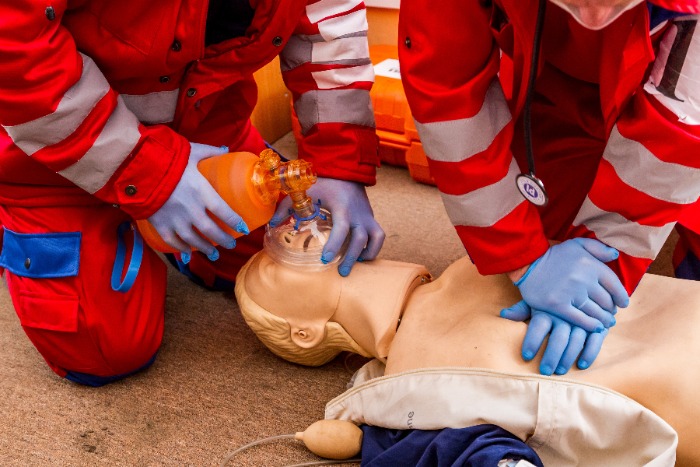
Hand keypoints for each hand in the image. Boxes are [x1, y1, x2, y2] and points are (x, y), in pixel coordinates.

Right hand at [147, 143, 247, 259]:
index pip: (224, 211)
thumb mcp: (192, 151)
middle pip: (211, 230)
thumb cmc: (167, 158)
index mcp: (202, 192)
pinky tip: (188, 254)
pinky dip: (181, 249)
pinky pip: (173, 241)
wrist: (137, 166)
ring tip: (213, 254)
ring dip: (205, 248)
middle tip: (230, 245)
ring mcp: (175, 219)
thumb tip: (227, 149)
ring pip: (194, 240)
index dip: (235, 222)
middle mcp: (191, 209)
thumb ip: (210, 151)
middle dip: (223, 239)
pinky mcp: (160, 224)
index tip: (243, 228)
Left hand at [269, 177, 384, 275]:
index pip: (341, 228)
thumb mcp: (304, 192)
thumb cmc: (323, 183)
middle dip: (351, 257)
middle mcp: (358, 213)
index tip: (326, 259)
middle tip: (341, 272)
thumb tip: (271, 223)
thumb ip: (286, 207)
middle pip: (360, 239)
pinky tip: (362, 256)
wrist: (346, 172)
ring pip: (375, 238)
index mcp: (341, 207)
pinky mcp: (371, 218)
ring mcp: (367, 216)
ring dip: (366, 254)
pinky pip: (378, 236)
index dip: (335, 244)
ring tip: (355, 265)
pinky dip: (373, 248)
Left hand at [500, 300, 607, 374]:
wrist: (585, 281)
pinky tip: (581, 364)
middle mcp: (567, 313)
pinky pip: (595, 340)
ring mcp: (584, 318)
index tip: (526, 356)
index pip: (538, 326)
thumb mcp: (538, 299)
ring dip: (568, 358)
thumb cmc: (554, 295)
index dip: (532, 341)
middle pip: (558, 337)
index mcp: (549, 307)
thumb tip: (503, 314)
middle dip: (551, 356)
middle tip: (544, 371)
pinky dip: (589, 353)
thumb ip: (522, 308)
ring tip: (559, 371)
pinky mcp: (598, 323)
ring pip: (576, 341)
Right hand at [506, 238, 628, 331]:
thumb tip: (615, 255)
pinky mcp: (558, 305)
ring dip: (603, 319)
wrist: (527, 263)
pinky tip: (596, 328)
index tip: (622, 304)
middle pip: (606, 301)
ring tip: (606, 322)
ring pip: (595, 311)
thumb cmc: (554, 255)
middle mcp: (583, 279)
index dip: (621, 297)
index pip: (615, 285)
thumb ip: (598, 248)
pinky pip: (580, 319)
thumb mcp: (577, 244)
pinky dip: (590, 325)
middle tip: (611, 313)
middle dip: (611, 309)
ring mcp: (570, 293)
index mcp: (591, 265)